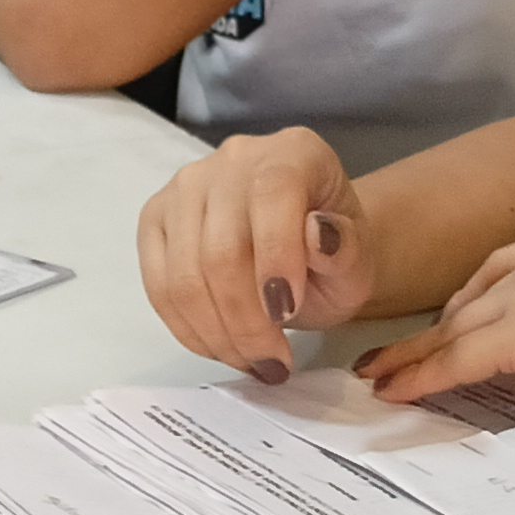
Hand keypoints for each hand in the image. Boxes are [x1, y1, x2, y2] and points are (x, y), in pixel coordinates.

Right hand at [135, 127, 371, 380]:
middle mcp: (234, 158)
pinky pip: (159, 286)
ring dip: (217, 334)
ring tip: (251, 360)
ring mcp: (186, 187)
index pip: (273, 195)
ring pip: (185, 275)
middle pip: (220, 249)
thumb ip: (346, 249)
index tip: (289, 314)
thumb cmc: (333, 254)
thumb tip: (318, 235)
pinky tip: (221, 347)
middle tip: (272, 362)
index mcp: (293, 152)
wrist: (307, 251)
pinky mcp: (156, 220)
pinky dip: (189, 329)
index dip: (276, 260)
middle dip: (245, 321)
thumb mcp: (358, 261)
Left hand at [360, 213, 514, 440]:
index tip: (466, 320)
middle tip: (415, 350)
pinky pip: (461, 357)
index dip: (485, 296)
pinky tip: (399, 391)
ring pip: (465, 323)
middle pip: (484, 287)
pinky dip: (424, 375)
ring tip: (384, 376)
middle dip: (449, 321)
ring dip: (420, 353)